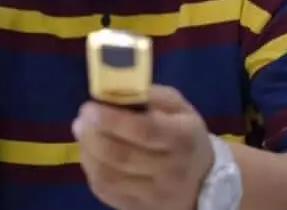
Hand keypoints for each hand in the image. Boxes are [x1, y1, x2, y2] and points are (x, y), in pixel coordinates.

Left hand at [72, 85, 213, 209]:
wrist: (203, 181)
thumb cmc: (185, 133)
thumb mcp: (179, 106)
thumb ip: (151, 95)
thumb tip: (118, 90)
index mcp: (182, 138)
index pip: (144, 130)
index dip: (112, 119)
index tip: (90, 106)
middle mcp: (170, 171)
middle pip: (121, 155)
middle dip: (93, 133)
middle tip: (82, 116)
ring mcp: (154, 196)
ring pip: (108, 175)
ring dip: (87, 150)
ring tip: (82, 131)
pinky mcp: (138, 209)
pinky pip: (105, 191)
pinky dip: (90, 168)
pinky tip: (89, 151)